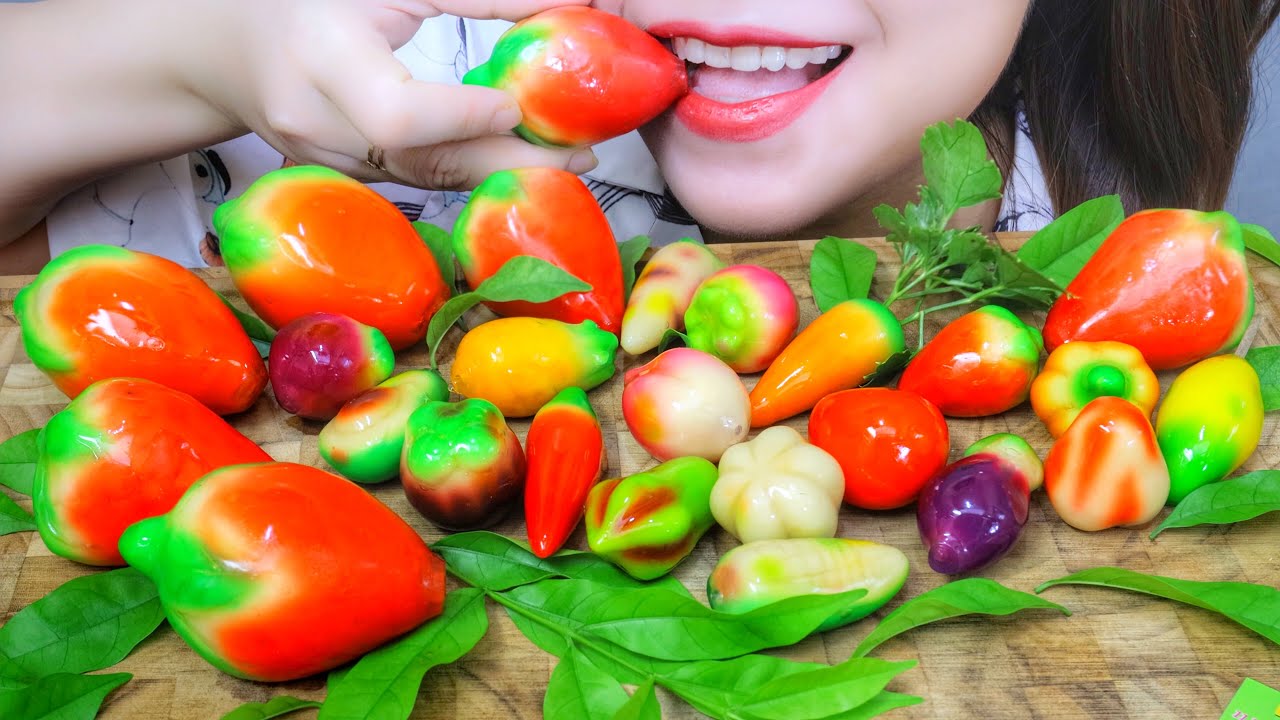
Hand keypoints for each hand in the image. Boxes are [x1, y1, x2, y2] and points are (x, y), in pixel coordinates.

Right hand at [199, 0, 596, 189]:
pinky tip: (506, 158)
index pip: (398, 114)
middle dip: (507, 162)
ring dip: (494, 172)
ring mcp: (320, 160)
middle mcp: (314, 120)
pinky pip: (409, 179)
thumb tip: (561, 2)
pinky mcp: (335, 177)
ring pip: (421, 180)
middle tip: (578, 155)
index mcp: (320, 56)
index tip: (517, 105)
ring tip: (559, 158)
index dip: (464, 117)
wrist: (221, 43)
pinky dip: (461, 169)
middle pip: (422, 164)